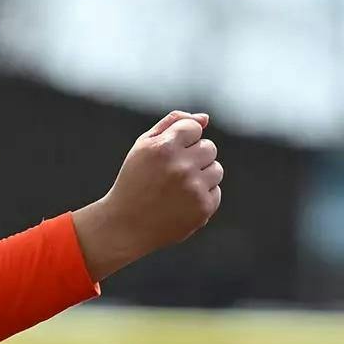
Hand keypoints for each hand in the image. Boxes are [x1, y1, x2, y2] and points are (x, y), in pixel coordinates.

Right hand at [72, 110, 222, 279]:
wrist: (126, 225)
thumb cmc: (135, 180)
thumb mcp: (144, 146)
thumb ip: (173, 123)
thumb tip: (205, 118)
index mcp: (164, 147)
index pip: (194, 128)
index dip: (182, 140)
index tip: (168, 154)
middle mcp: (180, 166)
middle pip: (209, 148)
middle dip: (194, 157)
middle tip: (171, 174)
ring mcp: (194, 188)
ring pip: (217, 169)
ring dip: (201, 176)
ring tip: (177, 188)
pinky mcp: (203, 208)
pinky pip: (216, 192)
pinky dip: (202, 196)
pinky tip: (181, 203)